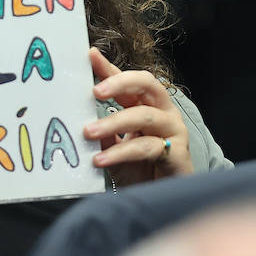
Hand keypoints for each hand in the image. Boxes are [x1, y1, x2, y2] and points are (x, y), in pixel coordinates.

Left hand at [83, 47, 192, 187]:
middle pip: (146, 85)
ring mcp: (173, 131)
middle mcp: (163, 113)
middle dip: (120, 83)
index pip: (128, 82)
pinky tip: (101, 159)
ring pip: (144, 116)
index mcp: (147, 106)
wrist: (162, 199)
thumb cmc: (140, 171)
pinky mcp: (177, 153)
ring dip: (114, 122)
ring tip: (88, 132)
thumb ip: (102, 132)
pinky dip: (122, 152)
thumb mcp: (114, 148)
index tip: (90, 56)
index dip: (110, 68)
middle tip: (95, 91)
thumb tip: (78, 118)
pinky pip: (147, 147)